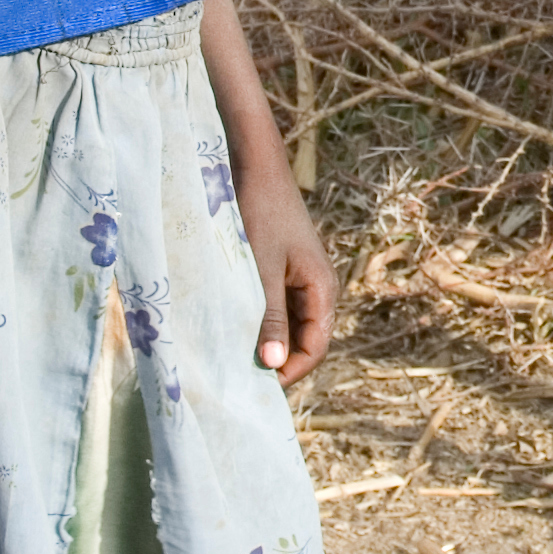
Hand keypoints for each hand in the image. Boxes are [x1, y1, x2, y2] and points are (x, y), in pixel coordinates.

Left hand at [237, 158, 336, 386]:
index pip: (314, 349)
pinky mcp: (281, 269)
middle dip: (273, 359)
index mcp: (323, 290)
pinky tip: (230, 324)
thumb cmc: (259, 215)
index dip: (288, 372)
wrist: (253, 167)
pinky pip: (273, 307)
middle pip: (302, 341)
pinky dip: (255, 319)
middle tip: (237, 374)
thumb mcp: (261, 271)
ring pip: (285, 325)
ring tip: (230, 352)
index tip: (253, 386)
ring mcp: (299, 278)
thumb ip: (269, 318)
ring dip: (262, 340)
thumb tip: (274, 365)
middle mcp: (316, 288)